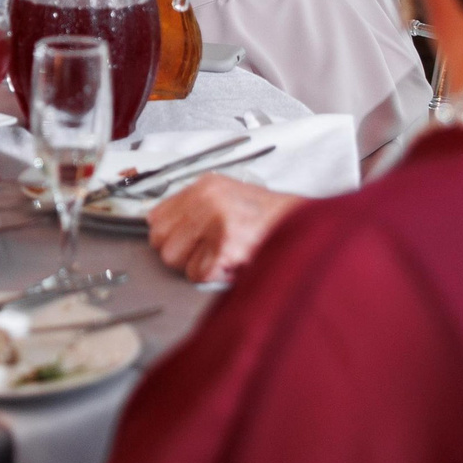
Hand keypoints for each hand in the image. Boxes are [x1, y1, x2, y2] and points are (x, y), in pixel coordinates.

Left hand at [148, 175, 301, 283]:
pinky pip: (199, 275)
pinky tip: (233, 264)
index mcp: (205, 186)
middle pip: (160, 241)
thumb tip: (163, 229)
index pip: (156, 216)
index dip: (168, 235)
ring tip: (223, 256)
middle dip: (180, 253)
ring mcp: (215, 222)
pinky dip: (215, 277)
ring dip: (198, 266)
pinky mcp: (225, 247)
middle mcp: (206, 200)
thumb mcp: (229, 197)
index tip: (180, 242)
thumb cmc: (271, 219)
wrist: (306, 229)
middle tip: (206, 253)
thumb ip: (196, 209)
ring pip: (176, 260)